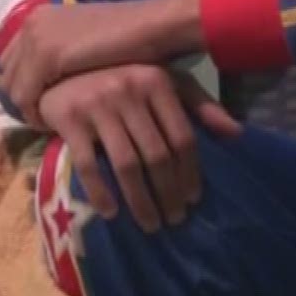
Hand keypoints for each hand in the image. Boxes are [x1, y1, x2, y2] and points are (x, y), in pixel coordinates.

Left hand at [0, 4, 135, 126]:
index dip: (22, 81)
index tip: (37, 100)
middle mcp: (32, 23)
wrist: (150, 27)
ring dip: (28, 108)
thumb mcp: (84, 40)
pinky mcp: (46, 57)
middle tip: (40, 116)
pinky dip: (35, 114)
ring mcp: (37, 38)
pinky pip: (26, 97)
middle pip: (7, 73)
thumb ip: (62, 52)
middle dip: (21, 96)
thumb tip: (49, 77)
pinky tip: (51, 125)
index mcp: (39, 15)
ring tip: (47, 123)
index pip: (10, 57)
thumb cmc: (127, 36)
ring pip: (13, 88)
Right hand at [37, 64, 241, 232]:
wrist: (60, 71)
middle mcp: (128, 89)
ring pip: (126, 164)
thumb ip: (199, 103)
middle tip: (174, 220)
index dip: (190, 172)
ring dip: (140, 200)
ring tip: (150, 224)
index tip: (193, 200)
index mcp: (156, 81)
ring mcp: (97, 104)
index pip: (182, 136)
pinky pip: (87, 164)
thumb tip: (236, 133)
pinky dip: (100, 193)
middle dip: (168, 193)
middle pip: (157, 155)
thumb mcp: (162, 82)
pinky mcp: (69, 119)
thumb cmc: (121, 79)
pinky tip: (111, 213)